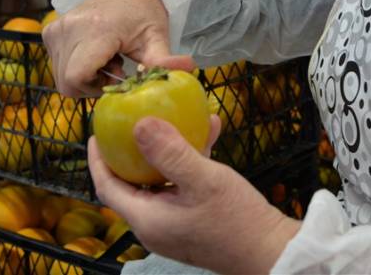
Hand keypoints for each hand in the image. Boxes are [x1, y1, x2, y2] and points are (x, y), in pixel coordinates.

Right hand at [43, 0, 193, 96]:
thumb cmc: (145, 12)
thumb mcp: (157, 36)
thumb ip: (164, 59)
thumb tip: (187, 69)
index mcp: (96, 29)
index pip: (76, 77)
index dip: (95, 87)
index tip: (116, 77)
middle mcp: (70, 27)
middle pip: (67, 82)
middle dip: (92, 84)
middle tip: (116, 68)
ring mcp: (56, 28)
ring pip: (60, 76)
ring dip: (85, 76)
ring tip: (108, 58)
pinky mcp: (50, 31)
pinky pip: (57, 64)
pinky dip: (75, 66)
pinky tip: (96, 53)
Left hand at [88, 117, 300, 274]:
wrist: (271, 252)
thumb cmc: (236, 220)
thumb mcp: (203, 180)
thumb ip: (170, 153)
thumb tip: (138, 125)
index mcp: (147, 219)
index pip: (108, 187)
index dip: (99, 159)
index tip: (99, 131)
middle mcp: (155, 225)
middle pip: (132, 182)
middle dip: (135, 149)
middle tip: (134, 119)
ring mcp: (175, 224)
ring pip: (161, 180)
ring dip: (170, 149)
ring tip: (180, 117)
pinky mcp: (194, 220)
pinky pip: (182, 186)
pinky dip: (190, 161)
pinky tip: (210, 134)